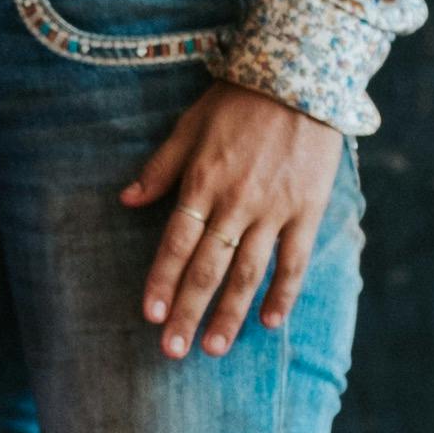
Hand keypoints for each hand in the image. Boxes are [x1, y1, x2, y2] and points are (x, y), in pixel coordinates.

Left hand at [123, 82, 344, 359]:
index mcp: (202, 182)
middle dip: (190, 312)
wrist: (301, 81)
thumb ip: (159, 169)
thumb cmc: (237, 102)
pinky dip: (283, 293)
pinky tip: (270, 322)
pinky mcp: (306, 211)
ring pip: (248, 273)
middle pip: (208, 267)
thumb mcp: (188, 127)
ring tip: (216, 348)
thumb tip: (126, 200)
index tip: (151, 315)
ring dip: (230, 314)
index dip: (162, 281)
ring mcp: (274, 210)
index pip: (176, 243)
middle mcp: (236, 203)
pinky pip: (294, 261)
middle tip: (174, 351)